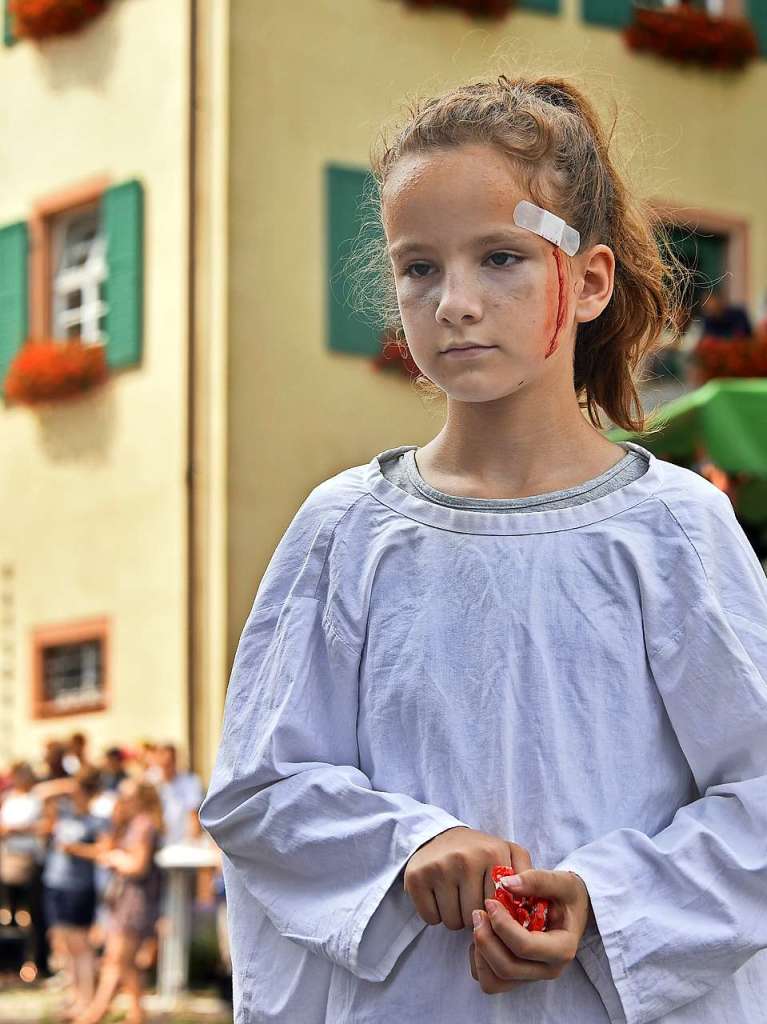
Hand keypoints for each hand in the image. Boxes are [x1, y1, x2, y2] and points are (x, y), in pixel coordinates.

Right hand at [404, 827, 532, 930]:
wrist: (439, 835)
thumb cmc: (480, 851)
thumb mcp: (509, 853)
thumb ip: (529, 876)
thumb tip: (537, 906)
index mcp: (492, 852)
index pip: (502, 907)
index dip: (498, 912)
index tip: (493, 902)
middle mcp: (465, 858)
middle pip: (476, 917)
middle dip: (476, 916)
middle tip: (470, 897)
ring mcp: (438, 867)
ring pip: (453, 922)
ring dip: (455, 917)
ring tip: (456, 896)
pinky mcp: (416, 878)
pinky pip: (430, 919)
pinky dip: (434, 915)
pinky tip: (438, 896)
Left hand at [469, 869, 591, 994]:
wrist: (571, 910)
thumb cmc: (567, 896)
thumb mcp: (561, 881)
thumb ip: (536, 880)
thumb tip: (505, 884)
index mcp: (562, 949)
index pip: (525, 946)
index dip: (501, 924)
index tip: (490, 901)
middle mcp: (548, 969)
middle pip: (507, 968)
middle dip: (486, 940)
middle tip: (478, 912)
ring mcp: (532, 977)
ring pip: (495, 981)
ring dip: (480, 953)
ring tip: (479, 925)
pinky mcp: (517, 978)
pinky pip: (490, 981)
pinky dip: (478, 962)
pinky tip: (484, 936)